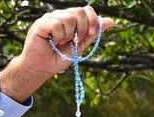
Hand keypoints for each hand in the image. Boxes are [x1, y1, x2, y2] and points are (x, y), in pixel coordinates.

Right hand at [0, 7, 115, 100]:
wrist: (42, 68)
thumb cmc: (59, 57)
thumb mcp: (80, 46)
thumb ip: (93, 34)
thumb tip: (112, 22)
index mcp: (71, 19)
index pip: (87, 10)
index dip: (92, 21)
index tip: (90, 35)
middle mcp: (61, 15)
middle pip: (80, 11)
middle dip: (82, 29)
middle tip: (73, 41)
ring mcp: (51, 17)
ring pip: (69, 18)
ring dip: (68, 35)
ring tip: (59, 42)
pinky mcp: (41, 23)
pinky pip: (57, 23)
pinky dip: (58, 35)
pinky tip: (52, 40)